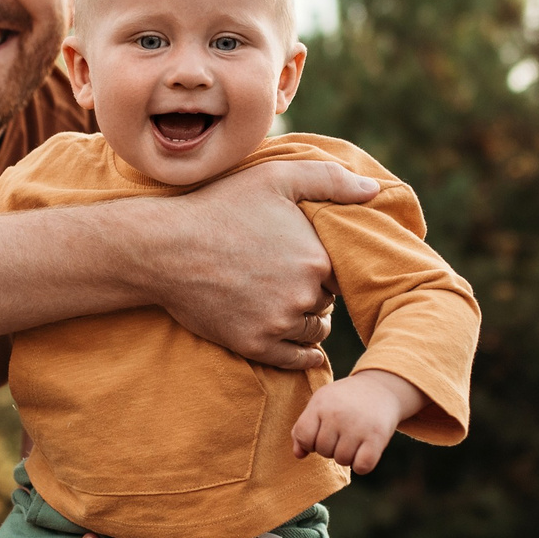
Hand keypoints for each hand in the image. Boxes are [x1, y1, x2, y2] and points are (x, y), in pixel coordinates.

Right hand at [145, 160, 376, 370]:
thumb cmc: (221, 207)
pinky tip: (305, 349)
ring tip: (291, 306)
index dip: (328, 267)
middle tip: (294, 280)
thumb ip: (330, 179)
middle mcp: (303, 295)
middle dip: (317, 293)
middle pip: (328, 302)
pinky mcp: (254, 345)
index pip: (343, 272)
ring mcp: (278, 324)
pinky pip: (295, 359)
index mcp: (316, 258)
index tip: (310, 260)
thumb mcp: (276, 178)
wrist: (165, 248)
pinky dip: (304, 355)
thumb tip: (373, 191)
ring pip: (314, 330)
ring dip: (309, 321)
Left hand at [291, 368, 424, 473]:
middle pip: (323, 451)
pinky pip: (362, 466)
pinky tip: (364, 451)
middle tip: (342, 434)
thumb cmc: (344, 400)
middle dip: (331, 448)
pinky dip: (362, 465)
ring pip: (342, 460)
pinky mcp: (377, 436)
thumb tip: (299, 455)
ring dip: (347, 456)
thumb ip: (304, 428)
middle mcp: (338, 414)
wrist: (381, 388)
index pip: (303, 436)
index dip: (309, 442)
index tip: (321, 434)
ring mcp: (358, 426)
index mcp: (321, 404)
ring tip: (353, 440)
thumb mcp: (320, 404)